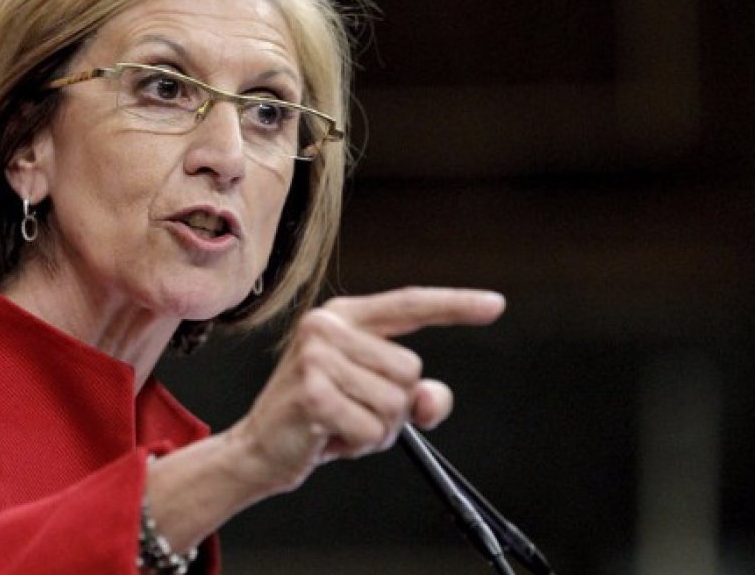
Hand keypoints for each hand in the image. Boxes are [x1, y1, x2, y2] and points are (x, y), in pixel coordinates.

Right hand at [227, 287, 505, 493]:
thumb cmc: (317, 420)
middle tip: (350, 414)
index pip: (408, 304)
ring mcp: (315, 357)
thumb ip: (413, 395)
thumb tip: (432, 401)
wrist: (258, 450)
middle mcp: (326, 326)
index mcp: (341, 317)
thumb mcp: (372, 401)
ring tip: (339, 426)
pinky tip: (328, 438)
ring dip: (376, 429)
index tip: (496, 306)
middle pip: (411, 371)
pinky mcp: (312, 393)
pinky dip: (360, 445)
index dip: (455, 306)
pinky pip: (373, 429)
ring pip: (395, 403)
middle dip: (393, 407)